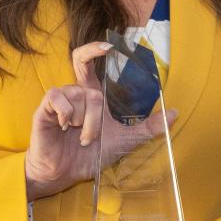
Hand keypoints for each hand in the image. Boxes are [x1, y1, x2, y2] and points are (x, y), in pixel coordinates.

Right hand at [26, 42, 173, 198]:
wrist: (65, 175)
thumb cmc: (91, 156)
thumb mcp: (126, 140)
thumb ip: (149, 127)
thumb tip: (175, 112)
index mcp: (92, 96)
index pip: (88, 62)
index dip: (95, 49)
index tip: (109, 46)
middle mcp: (76, 95)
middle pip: (88, 86)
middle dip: (96, 115)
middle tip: (93, 137)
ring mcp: (60, 102)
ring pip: (79, 96)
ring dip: (85, 124)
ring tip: (81, 141)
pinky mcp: (44, 110)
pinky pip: (56, 97)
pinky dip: (66, 113)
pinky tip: (66, 127)